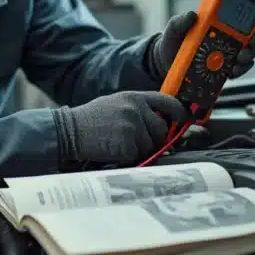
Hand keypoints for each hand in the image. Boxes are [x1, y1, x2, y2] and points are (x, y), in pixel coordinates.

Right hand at [53, 91, 190, 163]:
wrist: (69, 131)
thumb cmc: (91, 120)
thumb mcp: (116, 104)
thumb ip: (138, 109)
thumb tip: (162, 123)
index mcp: (134, 97)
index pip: (167, 101)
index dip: (180, 112)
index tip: (185, 120)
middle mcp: (136, 109)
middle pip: (161, 130)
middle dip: (154, 140)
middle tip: (135, 142)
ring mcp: (133, 126)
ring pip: (151, 146)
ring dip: (140, 150)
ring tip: (119, 144)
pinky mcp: (128, 144)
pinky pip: (139, 156)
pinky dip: (130, 158)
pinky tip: (114, 151)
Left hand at [149, 11, 254, 79]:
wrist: (165, 63)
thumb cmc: (172, 41)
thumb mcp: (174, 28)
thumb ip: (181, 21)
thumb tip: (193, 15)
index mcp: (218, 24)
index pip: (242, 20)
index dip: (253, 22)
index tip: (252, 29)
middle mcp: (227, 39)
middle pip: (251, 39)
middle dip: (254, 44)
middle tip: (246, 49)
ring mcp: (226, 55)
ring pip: (246, 57)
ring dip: (246, 60)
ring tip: (236, 64)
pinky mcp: (222, 71)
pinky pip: (236, 71)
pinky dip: (237, 72)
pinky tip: (231, 73)